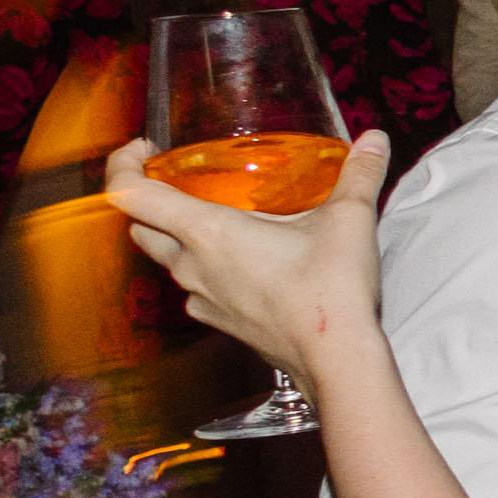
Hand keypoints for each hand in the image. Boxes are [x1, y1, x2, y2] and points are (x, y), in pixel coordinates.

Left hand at [101, 130, 393, 373]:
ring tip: (218, 222)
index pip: (129, 194)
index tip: (143, 150)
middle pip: (139, 228)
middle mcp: (192, 265)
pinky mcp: (219, 322)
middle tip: (181, 183)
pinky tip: (242, 265)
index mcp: (207, 231)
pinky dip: (206, 270)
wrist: (335, 358)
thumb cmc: (331, 289)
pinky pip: (195, 289)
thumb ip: (359, 174)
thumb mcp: (349, 218)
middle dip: (148, 201)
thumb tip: (375, 140)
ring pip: (166, 260)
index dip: (122, 165)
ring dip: (178, 238)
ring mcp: (201, 298)